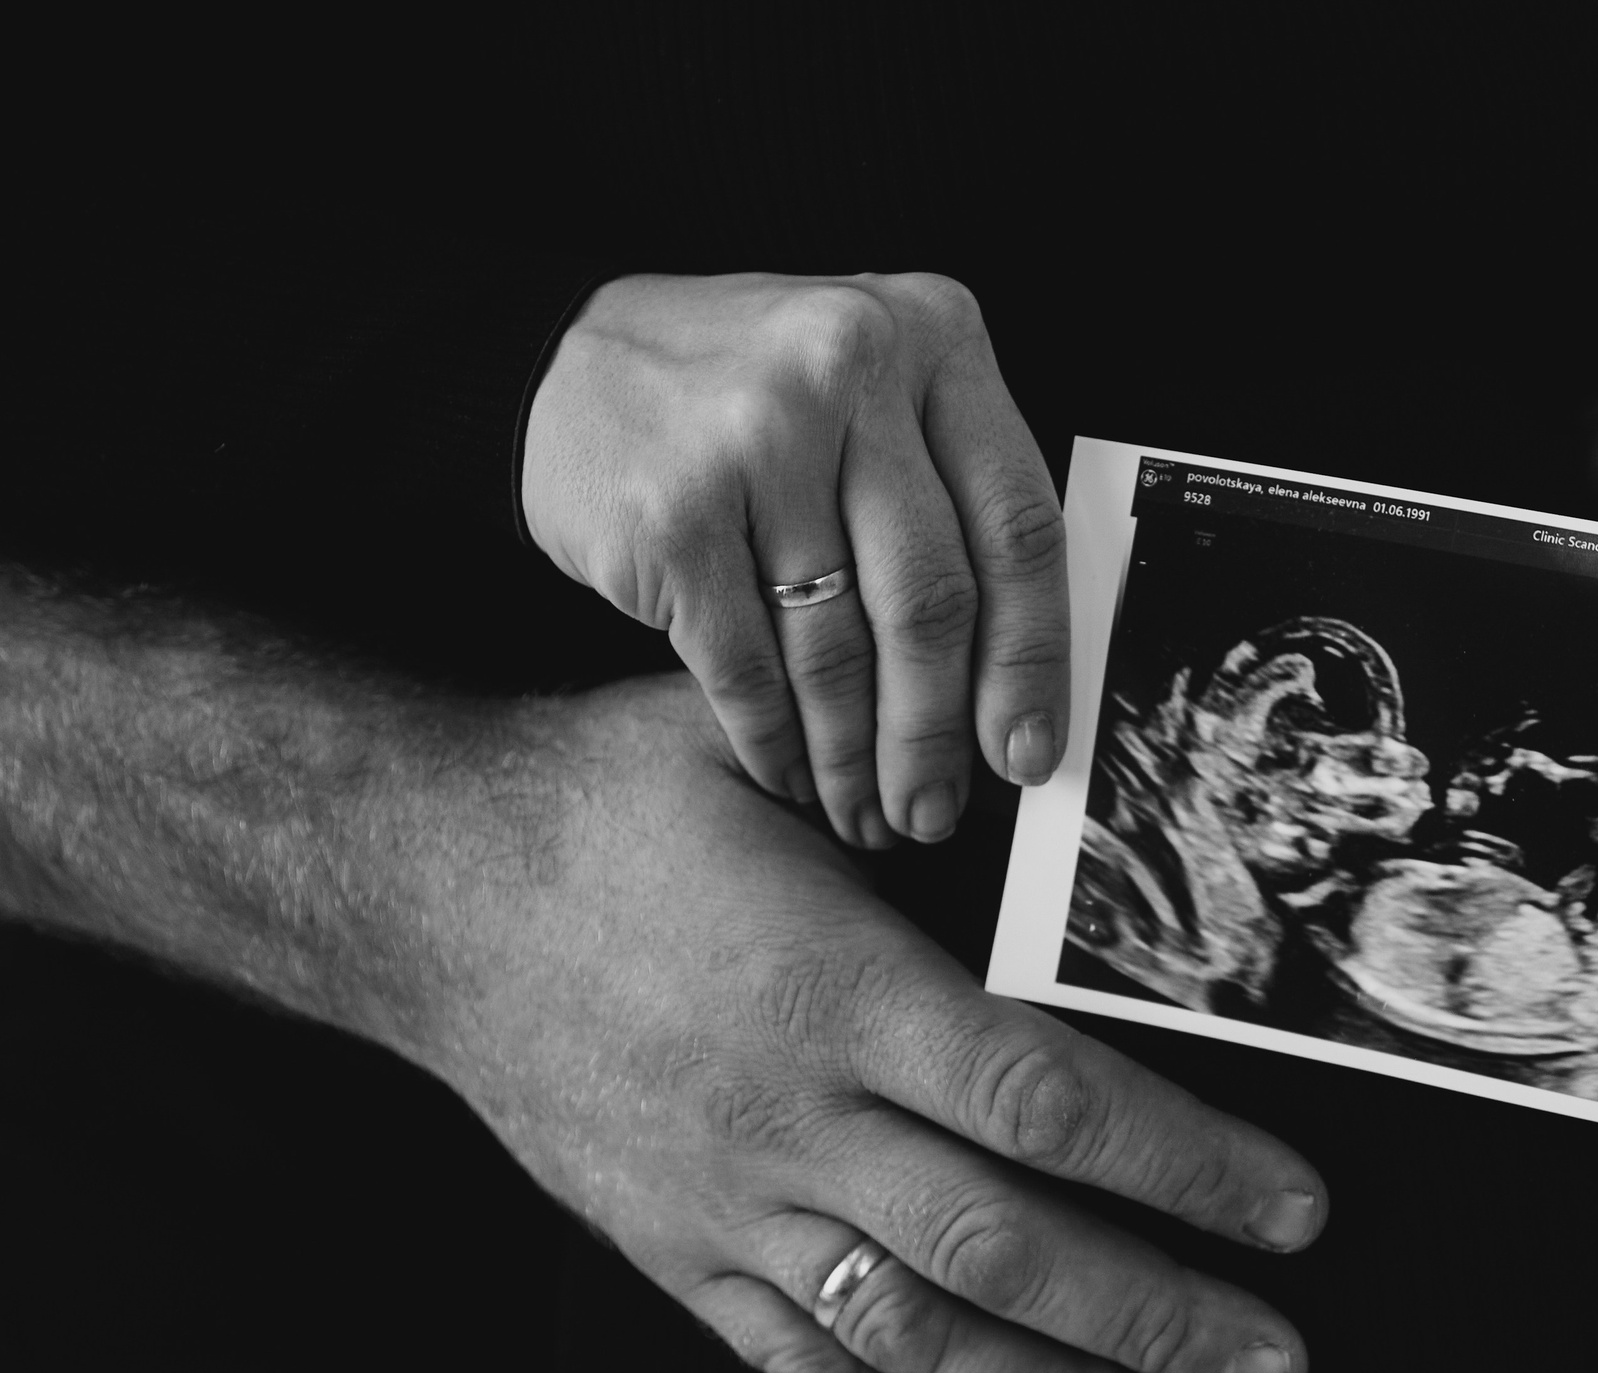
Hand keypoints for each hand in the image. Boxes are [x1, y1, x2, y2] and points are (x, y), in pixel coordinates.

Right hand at [425, 675, 1321, 1372]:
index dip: (1181, 1165)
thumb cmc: (601, 804)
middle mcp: (787, 1117)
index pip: (1041, 1101)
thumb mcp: (752, 751)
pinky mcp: (675, 1256)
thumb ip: (904, 786)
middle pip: (1001, 1247)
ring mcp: (726, 1204)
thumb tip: (1058, 793)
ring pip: (915, 1335)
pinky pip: (806, 1370)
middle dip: (1155, 1318)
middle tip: (1275, 1368)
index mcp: (831, 986)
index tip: (1289, 1211)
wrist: (420, 895)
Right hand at [521, 272, 1067, 849]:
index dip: (1033, 660)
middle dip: (936, 734)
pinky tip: (789, 774)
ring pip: (837, 646)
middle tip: (934, 809)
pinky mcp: (673, 511)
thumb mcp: (875, 390)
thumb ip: (953, 491)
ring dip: (854, 757)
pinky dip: (774, 740)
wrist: (564, 361)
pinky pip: (748, 666)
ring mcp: (756, 435)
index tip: (1027, 749)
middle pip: (932, 600)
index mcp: (936, 336)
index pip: (1020, 527)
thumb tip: (1017, 679)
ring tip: (864, 809)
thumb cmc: (746, 394)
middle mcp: (852, 369)